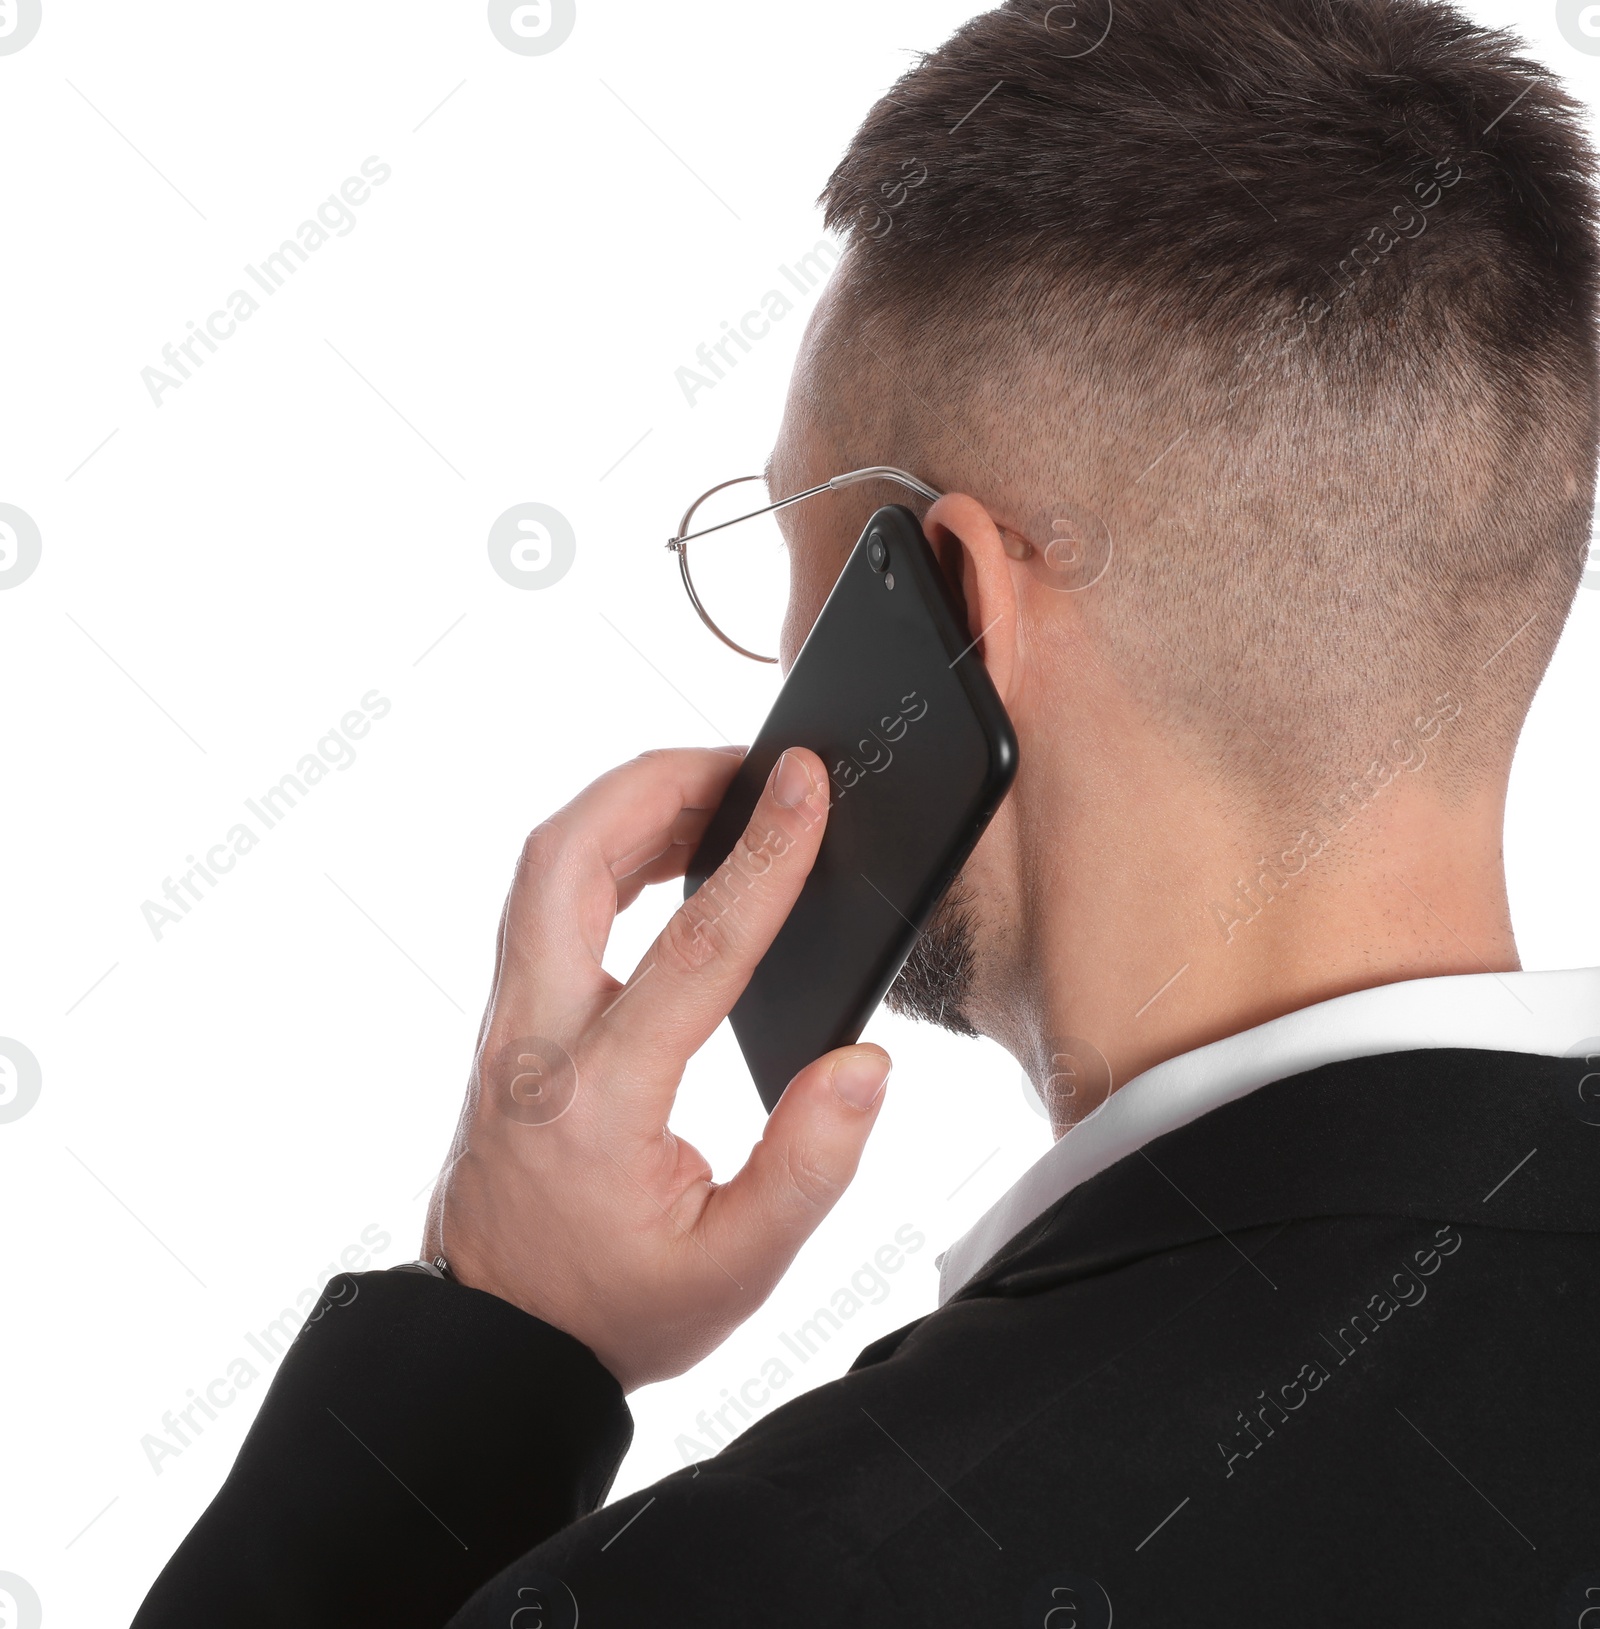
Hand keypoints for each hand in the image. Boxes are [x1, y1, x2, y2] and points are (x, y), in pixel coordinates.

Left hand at [422, 747, 891, 1391]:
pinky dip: (606, 847)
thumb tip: (864, 1064)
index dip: (763, 855)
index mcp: (598, 1100)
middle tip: (746, 764)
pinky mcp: (512, 1021)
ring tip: (717, 792)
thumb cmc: (613, 1306)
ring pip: (545, 867)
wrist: (499, 1338)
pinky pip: (545, 898)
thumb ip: (809, 1166)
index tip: (807, 784)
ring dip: (627, 806)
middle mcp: (536, 1042)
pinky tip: (667, 853)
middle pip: (568, 860)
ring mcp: (510, 1025)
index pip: (694, 947)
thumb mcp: (736, 1269)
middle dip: (657, 784)